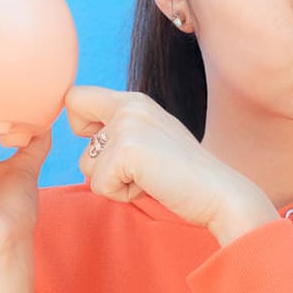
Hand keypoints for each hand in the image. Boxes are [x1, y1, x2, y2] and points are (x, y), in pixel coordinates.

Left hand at [62, 84, 264, 232]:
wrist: (220, 194)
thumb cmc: (183, 176)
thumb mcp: (149, 141)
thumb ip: (120, 131)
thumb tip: (84, 136)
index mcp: (133, 100)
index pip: (76, 97)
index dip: (82, 125)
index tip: (111, 146)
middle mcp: (129, 104)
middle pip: (73, 124)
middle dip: (95, 158)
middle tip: (136, 167)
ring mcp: (128, 125)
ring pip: (85, 164)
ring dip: (113, 181)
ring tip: (149, 177)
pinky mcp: (127, 151)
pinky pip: (99, 185)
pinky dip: (123, 195)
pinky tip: (152, 186)